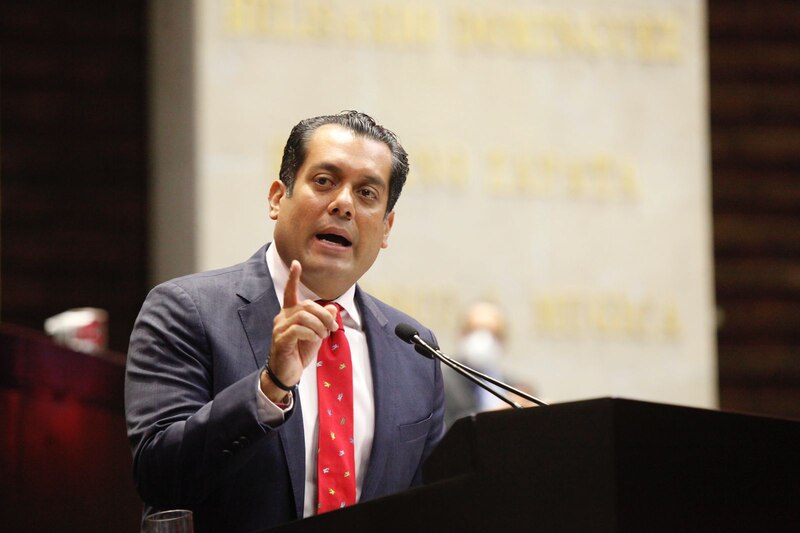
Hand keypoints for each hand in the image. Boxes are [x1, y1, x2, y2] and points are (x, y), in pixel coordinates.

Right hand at [260, 260, 338, 402]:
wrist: (287, 374)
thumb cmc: (299, 353)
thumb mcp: (316, 335)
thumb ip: (323, 321)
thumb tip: (334, 308)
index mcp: (290, 314)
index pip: (290, 293)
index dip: (293, 278)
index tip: (296, 263)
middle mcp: (282, 317)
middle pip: (306, 305)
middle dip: (324, 315)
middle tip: (332, 328)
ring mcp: (280, 328)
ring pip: (303, 316)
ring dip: (319, 325)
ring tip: (323, 335)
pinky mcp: (281, 339)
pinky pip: (298, 329)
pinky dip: (311, 333)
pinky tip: (315, 339)